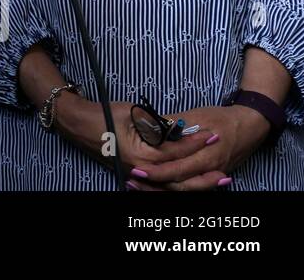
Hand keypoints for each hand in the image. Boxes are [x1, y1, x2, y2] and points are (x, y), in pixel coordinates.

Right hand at [55, 97, 220, 189]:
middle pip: (178, 180)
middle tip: (225, 175)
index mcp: (140, 156)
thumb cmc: (103, 115)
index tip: (212, 135)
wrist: (77, 123)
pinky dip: (177, 186)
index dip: (195, 144)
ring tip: (215, 182)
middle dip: (203, 177)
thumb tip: (181, 131)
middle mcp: (140, 171)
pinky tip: (190, 184)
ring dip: (194, 186)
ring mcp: (136, 176)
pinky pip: (160, 187)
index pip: (175, 153)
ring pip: (171, 188)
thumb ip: (158, 125)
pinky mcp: (134, 175)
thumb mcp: (134, 115)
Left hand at [129, 105, 268, 190]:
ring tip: (139, 186)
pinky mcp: (214, 175)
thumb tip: (150, 125)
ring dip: (162, 189)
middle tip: (132, 180)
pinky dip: (175, 187)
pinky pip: (193, 186)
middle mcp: (211, 169)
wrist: (251, 125)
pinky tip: (159, 185)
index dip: (156, 172)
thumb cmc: (222, 118)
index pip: (177, 169)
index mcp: (207, 155)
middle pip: (179, 184)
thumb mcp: (197, 116)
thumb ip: (174, 124)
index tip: (136, 170)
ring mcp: (213, 174)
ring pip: (185, 188)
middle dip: (154, 184)